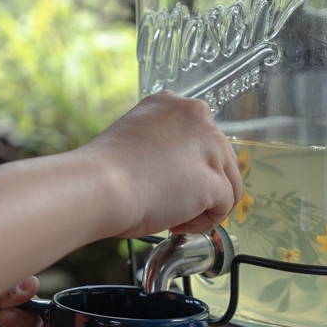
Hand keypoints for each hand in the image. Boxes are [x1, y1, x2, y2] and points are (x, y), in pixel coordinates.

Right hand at [79, 91, 242, 237]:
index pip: (201, 139)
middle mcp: (197, 116)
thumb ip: (165, 145)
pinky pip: (225, 207)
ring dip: (205, 206)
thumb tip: (182, 171)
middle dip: (201, 187)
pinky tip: (177, 222)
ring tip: (173, 214)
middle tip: (168, 202)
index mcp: (172, 103)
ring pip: (228, 184)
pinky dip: (204, 222)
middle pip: (221, 161)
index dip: (187, 167)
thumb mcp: (136, 139)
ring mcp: (210, 146)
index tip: (165, 182)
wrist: (98, 186)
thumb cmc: (104, 172)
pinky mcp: (215, 178)